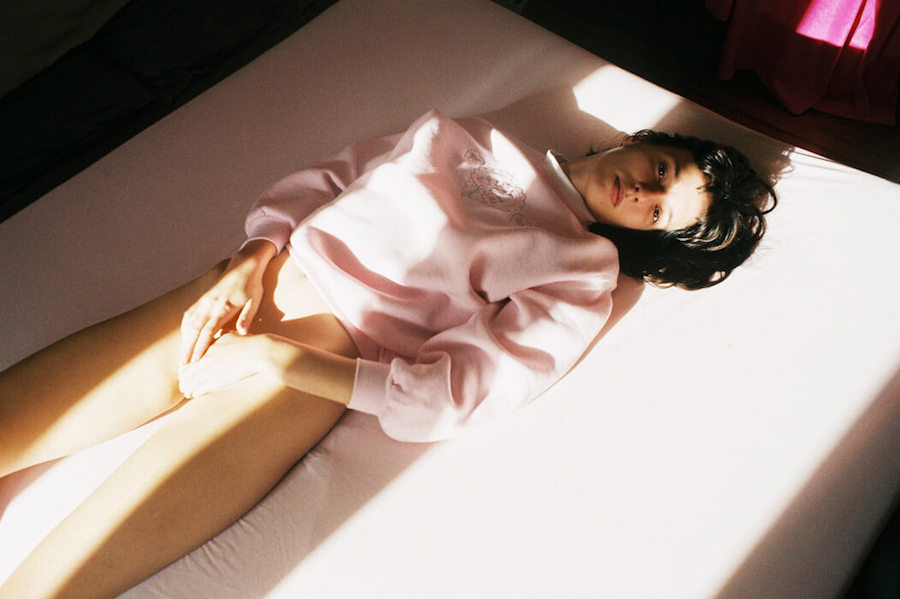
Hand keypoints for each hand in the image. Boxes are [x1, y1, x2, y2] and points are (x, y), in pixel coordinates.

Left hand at [178, 332, 271, 397]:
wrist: (259, 352)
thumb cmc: (249, 343)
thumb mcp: (231, 335)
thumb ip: (220, 337)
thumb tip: (219, 336)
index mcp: (207, 346)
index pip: (189, 358)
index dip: (185, 367)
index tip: (184, 373)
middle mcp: (205, 358)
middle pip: (186, 372)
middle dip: (184, 380)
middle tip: (183, 385)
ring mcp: (209, 370)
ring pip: (191, 382)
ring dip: (187, 388)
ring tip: (187, 393)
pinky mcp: (216, 380)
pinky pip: (199, 388)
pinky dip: (195, 392)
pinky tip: (194, 395)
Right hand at [180, 241, 275, 365]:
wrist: (244, 264)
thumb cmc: (252, 285)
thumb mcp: (255, 300)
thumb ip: (247, 317)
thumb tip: (242, 332)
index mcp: (222, 308)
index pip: (208, 332)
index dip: (200, 348)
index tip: (195, 362)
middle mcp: (209, 305)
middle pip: (193, 331)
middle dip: (187, 350)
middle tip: (183, 368)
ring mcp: (203, 301)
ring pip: (188, 324)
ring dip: (184, 342)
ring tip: (182, 359)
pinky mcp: (201, 299)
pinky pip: (189, 316)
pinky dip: (185, 329)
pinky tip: (185, 339)